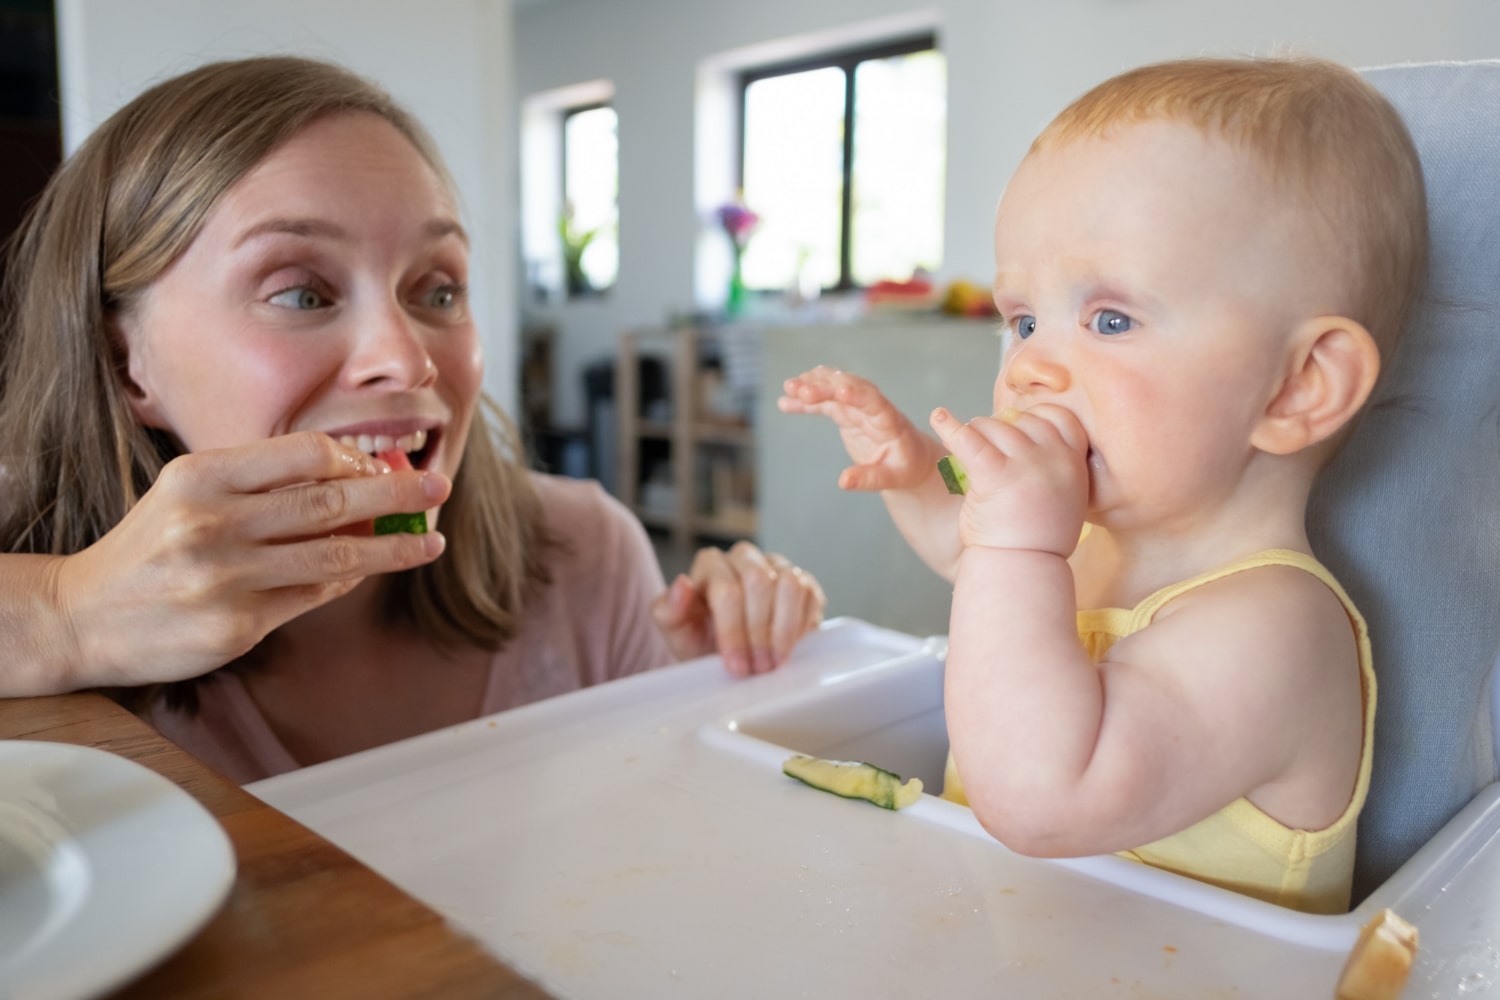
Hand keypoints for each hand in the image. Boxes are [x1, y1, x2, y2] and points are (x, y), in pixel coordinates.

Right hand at [54, 431, 450, 688]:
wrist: (81, 616)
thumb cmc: (151, 546)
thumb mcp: (190, 493)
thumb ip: (262, 482)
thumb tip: (353, 476)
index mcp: (201, 477)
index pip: (303, 453)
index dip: (355, 457)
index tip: (386, 462)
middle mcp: (213, 525)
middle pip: (331, 501)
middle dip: (397, 493)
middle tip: (438, 487)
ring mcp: (226, 579)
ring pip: (336, 554)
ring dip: (393, 547)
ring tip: (429, 541)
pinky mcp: (237, 627)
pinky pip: (314, 595)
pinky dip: (348, 578)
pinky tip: (370, 568)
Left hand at [650, 541, 825, 675]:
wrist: (728, 654)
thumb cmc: (700, 641)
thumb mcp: (677, 633)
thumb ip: (669, 609)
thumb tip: (683, 584)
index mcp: (709, 564)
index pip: (726, 590)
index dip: (733, 632)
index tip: (736, 665)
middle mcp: (743, 557)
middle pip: (759, 583)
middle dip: (759, 633)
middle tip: (758, 668)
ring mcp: (775, 565)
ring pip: (789, 584)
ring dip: (783, 630)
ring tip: (774, 662)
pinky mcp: (802, 580)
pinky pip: (809, 593)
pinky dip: (802, 625)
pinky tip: (789, 648)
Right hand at [778, 367, 944, 491]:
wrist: (910, 458)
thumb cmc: (905, 468)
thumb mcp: (892, 478)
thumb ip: (869, 479)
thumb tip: (843, 481)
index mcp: (889, 421)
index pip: (874, 402)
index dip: (857, 395)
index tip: (840, 391)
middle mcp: (873, 407)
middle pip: (849, 389)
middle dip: (826, 387)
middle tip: (800, 389)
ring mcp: (859, 407)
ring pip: (834, 389)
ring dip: (813, 385)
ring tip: (788, 386)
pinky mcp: (848, 412)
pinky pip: (825, 402)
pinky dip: (807, 402)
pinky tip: (785, 402)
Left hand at [929, 403, 1088, 555]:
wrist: (1023, 570)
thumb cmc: (1036, 543)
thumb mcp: (1065, 501)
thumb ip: (1055, 471)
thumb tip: (1026, 442)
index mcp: (1074, 465)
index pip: (1061, 419)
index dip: (1036, 419)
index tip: (1018, 428)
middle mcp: (1054, 459)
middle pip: (1020, 420)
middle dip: (998, 428)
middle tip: (982, 446)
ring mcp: (1026, 464)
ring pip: (992, 426)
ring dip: (974, 433)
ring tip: (964, 447)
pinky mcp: (995, 474)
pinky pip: (968, 439)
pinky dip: (948, 426)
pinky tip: (938, 418)